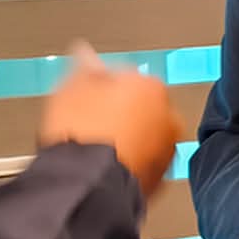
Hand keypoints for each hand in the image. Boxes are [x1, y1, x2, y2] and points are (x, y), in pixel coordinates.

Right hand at [37, 43, 183, 199]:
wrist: (87, 185)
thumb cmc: (82, 136)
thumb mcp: (70, 88)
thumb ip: (83, 67)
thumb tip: (83, 53)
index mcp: (150, 86)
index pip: (123, 77)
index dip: (98, 88)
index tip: (84, 97)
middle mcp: (168, 116)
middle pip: (138, 108)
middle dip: (117, 113)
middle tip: (88, 123)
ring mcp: (166, 150)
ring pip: (142, 138)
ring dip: (124, 139)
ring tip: (93, 147)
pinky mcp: (158, 180)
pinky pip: (139, 164)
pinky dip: (126, 163)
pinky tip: (103, 166)